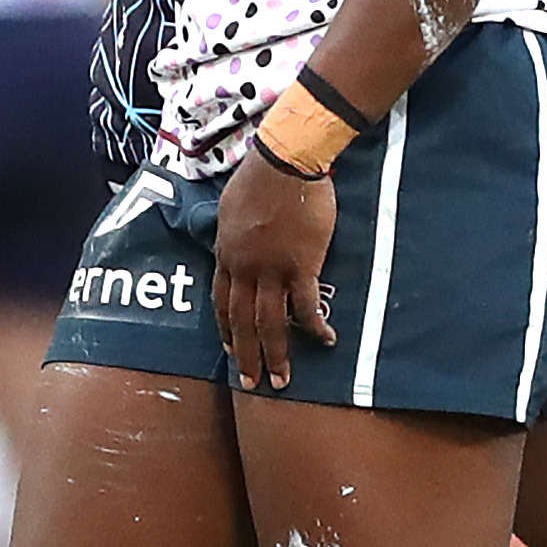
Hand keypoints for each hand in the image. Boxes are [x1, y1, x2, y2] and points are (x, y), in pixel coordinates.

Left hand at [214, 147, 337, 390]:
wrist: (284, 163)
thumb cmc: (258, 177)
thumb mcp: (230, 207)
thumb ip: (231, 234)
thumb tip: (231, 246)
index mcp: (226, 253)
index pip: (221, 300)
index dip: (225, 328)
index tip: (229, 349)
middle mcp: (245, 267)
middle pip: (241, 320)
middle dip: (247, 354)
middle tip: (251, 382)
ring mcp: (271, 269)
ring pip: (269, 322)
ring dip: (276, 353)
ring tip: (282, 380)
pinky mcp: (301, 266)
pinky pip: (306, 307)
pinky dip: (314, 327)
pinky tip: (325, 340)